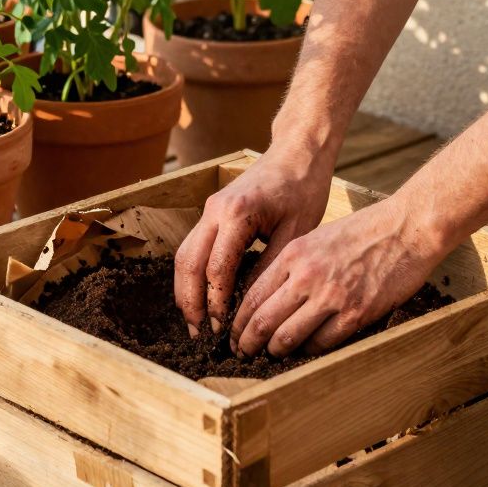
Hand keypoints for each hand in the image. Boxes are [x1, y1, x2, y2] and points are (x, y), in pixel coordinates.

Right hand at [174, 148, 333, 336]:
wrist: (296, 153)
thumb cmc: (303, 189)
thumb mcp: (296, 233)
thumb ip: (269, 268)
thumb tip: (249, 305)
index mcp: (237, 214)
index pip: (216, 268)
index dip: (215, 301)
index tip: (221, 327)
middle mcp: (215, 210)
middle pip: (188, 263)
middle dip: (190, 302)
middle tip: (198, 333)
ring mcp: (209, 209)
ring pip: (184, 256)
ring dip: (185, 290)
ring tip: (195, 322)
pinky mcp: (211, 212)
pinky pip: (192, 247)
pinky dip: (192, 274)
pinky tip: (200, 296)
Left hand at [230, 195, 447, 357]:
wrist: (407, 228)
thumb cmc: (363, 232)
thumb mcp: (316, 238)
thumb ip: (292, 265)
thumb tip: (269, 298)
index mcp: (294, 254)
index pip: (253, 296)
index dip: (238, 322)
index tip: (234, 334)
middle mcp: (307, 276)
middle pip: (263, 321)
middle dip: (247, 343)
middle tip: (241, 354)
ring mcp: (331, 297)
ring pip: (287, 337)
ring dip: (274, 352)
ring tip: (270, 357)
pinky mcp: (356, 314)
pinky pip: (321, 343)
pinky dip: (308, 351)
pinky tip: (304, 351)